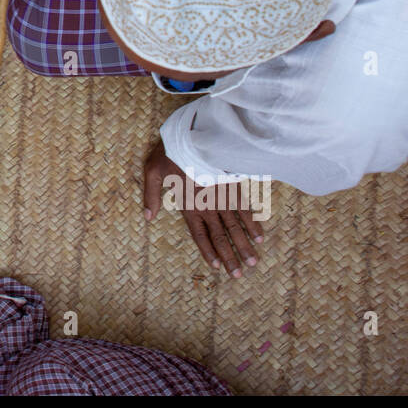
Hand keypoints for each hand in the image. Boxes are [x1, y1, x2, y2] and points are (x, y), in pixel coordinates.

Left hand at [141, 140, 263, 276]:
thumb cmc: (170, 151)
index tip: (217, 268)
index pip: (199, 234)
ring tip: (253, 262)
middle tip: (239, 275)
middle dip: (230, 256)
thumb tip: (148, 217)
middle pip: (221, 235)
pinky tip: (260, 236)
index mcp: (189, 204)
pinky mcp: (234, 186)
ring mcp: (223, 196)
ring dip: (245, 245)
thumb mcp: (152, 171)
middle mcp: (208, 205)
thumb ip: (151, 195)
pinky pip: (245, 208)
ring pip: (236, 226)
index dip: (208, 251)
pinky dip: (253, 223)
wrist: (193, 132)